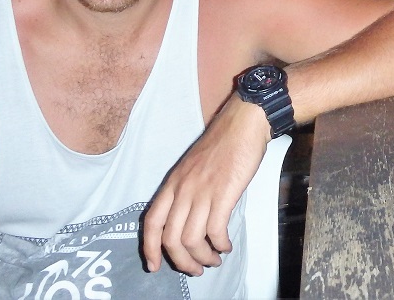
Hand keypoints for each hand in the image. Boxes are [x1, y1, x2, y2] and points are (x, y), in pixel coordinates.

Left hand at [142, 100, 270, 275]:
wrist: (242, 124)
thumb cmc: (222, 144)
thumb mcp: (192, 167)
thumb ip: (186, 190)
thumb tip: (188, 219)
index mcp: (172, 183)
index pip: (152, 222)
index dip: (150, 248)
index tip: (154, 266)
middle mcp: (183, 190)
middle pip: (171, 239)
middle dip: (182, 262)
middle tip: (196, 269)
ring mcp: (202, 192)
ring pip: (192, 239)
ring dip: (203, 257)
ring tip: (214, 259)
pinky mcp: (223, 194)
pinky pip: (215, 231)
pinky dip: (220, 244)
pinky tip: (226, 245)